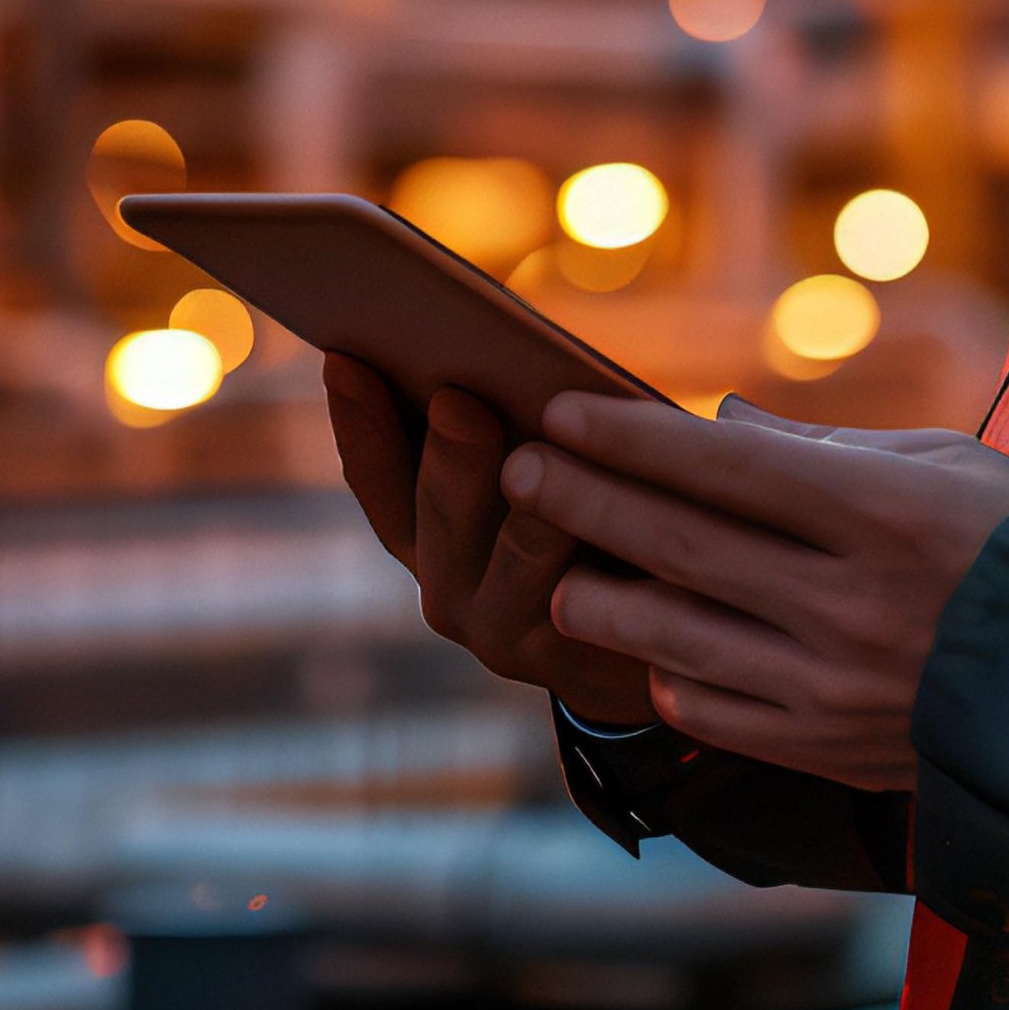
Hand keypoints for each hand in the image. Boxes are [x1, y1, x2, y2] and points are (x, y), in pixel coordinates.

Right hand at [324, 355, 655, 724]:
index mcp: (427, 536)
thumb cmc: (592, 519)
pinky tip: (618, 508)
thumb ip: (504, 422)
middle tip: (456, 398)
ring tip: (539, 455)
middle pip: (437, 516)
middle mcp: (450, 590)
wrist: (665, 635)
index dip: (357, 423)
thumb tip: (484, 351)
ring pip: (517, 558)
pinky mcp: (579, 658)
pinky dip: (600, 545)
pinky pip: (591, 597)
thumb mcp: (539, 466)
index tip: (343, 357)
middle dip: (448, 455)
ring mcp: (509, 632)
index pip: (376, 480)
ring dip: (527, 505)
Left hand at [504, 395, 1008, 792]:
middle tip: (520, 468)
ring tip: (555, 563)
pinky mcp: (830, 752)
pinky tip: (641, 644)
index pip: (724, 468)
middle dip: (587, 501)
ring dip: (603, 595)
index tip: (561, 410)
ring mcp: (835, 688)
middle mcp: (851, 605)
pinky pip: (716, 711)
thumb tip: (717, 424)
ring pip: (679, 636)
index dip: (631, 437)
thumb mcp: (946, 469)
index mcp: (883, 517)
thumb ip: (825, 450)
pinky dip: (668, 673)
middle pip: (683, 545)